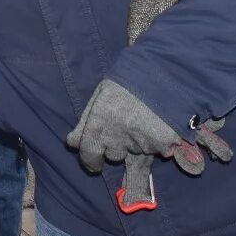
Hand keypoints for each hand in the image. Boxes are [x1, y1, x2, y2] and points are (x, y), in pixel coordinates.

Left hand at [67, 79, 218, 181]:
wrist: (164, 70)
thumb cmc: (128, 80)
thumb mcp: (100, 95)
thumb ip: (85, 122)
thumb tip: (72, 143)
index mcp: (99, 123)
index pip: (89, 154)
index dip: (91, 162)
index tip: (94, 164)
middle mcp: (118, 136)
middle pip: (113, 155)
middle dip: (117, 146)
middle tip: (125, 126)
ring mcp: (141, 142)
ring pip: (136, 152)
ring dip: (138, 142)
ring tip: (144, 118)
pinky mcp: (163, 144)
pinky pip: (158, 150)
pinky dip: (158, 141)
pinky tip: (158, 122)